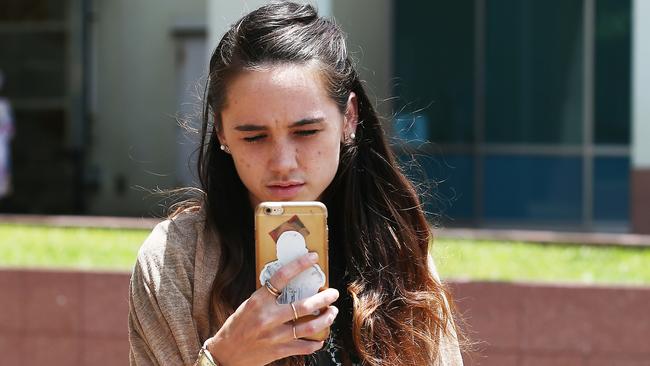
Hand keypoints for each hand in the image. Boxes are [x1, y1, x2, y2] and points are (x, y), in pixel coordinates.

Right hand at [205, 252, 338, 365]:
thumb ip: (268, 297)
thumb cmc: (237, 327)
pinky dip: (316, 342)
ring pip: (309, 326)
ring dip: (326, 318)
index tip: (313, 258)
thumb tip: (290, 285)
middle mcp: (268, 317)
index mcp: (259, 301)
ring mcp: (275, 335)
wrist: (226, 354)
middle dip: (324, 298)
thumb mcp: (249, 305)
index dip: (299, 265)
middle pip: (304, 305)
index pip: (281, 277)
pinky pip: (304, 346)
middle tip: (333, 293)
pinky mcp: (278, 351)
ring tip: (332, 312)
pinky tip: (320, 338)